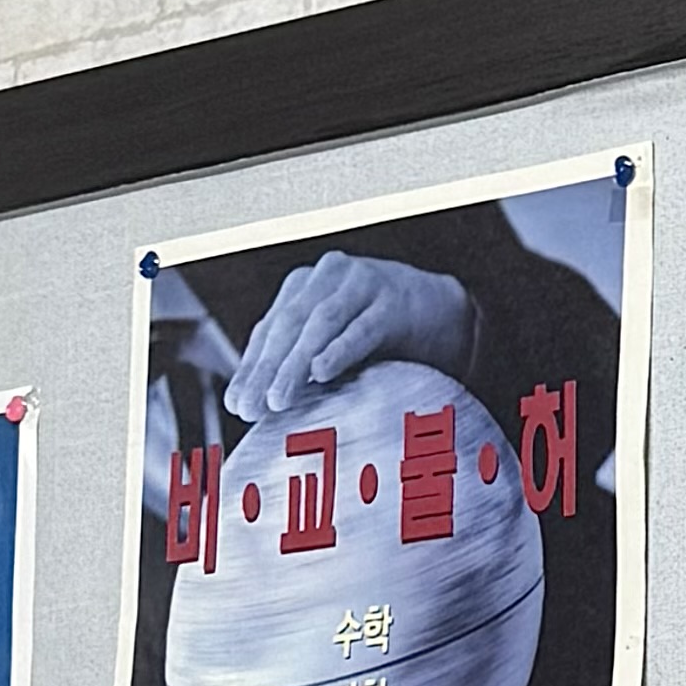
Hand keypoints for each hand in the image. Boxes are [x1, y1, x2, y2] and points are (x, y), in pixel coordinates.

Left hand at [228, 253, 474, 422]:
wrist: (448, 311)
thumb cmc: (388, 335)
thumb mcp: (340, 342)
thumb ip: (308, 361)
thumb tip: (267, 403)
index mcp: (306, 287)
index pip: (270, 329)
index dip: (252, 367)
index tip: (237, 405)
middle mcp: (328, 277)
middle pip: (288, 326)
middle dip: (266, 370)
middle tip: (250, 408)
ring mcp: (361, 284)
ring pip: (318, 326)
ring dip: (294, 365)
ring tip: (278, 400)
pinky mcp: (393, 301)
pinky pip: (361, 329)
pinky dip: (339, 351)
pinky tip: (320, 372)